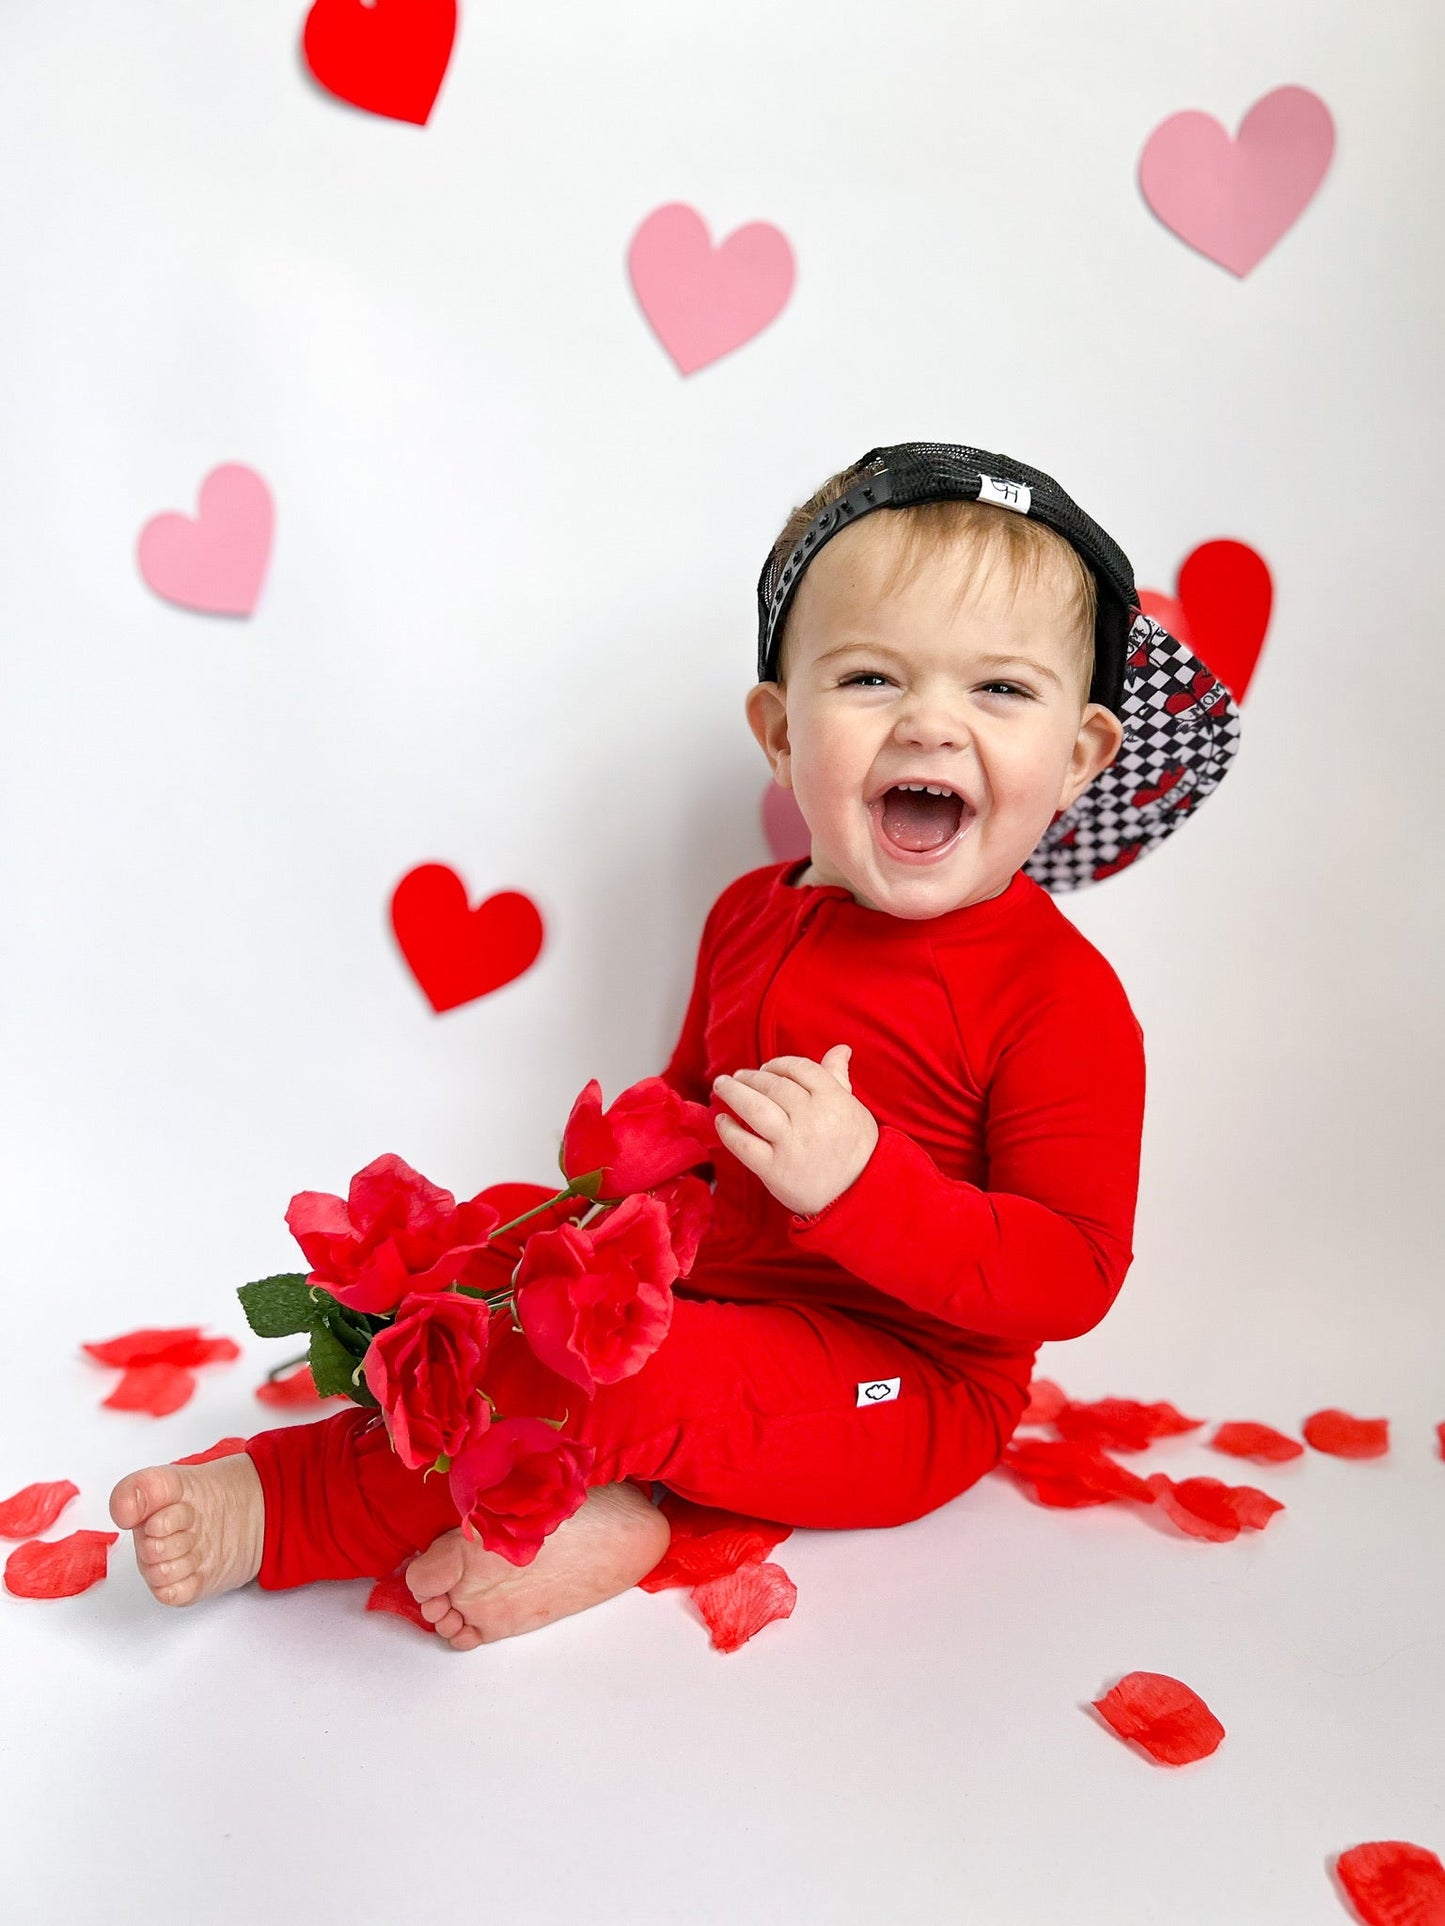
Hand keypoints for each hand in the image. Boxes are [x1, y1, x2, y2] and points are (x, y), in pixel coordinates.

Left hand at [711, 1045, 879, 1218]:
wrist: (858, 1195)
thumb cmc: (855, 1148)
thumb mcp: (852, 1109)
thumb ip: (838, 1078)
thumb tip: (840, 1049)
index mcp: (832, 1099)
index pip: (798, 1068)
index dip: (777, 1065)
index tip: (766, 1068)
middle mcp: (811, 1118)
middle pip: (772, 1086)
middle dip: (750, 1077)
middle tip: (737, 1076)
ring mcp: (791, 1143)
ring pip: (754, 1108)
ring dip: (733, 1093)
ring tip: (721, 1086)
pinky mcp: (774, 1169)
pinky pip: (743, 1144)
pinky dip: (728, 1130)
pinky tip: (721, 1120)